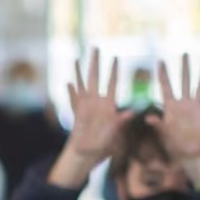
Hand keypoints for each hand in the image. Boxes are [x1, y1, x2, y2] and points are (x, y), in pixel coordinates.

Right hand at [63, 49, 132, 166]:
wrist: (89, 152)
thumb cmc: (104, 144)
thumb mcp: (115, 132)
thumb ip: (121, 121)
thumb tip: (131, 113)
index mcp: (108, 105)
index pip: (112, 83)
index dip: (114, 70)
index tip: (116, 57)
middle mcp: (97, 101)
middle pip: (95, 77)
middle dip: (95, 62)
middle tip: (96, 47)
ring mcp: (86, 105)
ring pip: (82, 84)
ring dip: (79, 71)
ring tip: (77, 58)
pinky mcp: (77, 112)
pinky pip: (73, 98)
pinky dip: (70, 91)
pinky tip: (68, 82)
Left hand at [149, 54, 199, 165]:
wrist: (188, 154)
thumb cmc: (173, 145)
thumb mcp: (164, 134)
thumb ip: (158, 125)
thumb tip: (148, 118)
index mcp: (171, 107)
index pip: (166, 86)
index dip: (163, 74)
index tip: (160, 61)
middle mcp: (183, 104)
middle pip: (184, 81)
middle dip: (184, 67)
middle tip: (184, 53)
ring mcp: (195, 108)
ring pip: (199, 87)